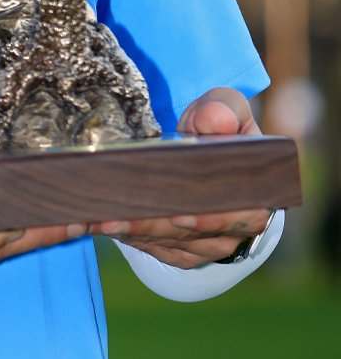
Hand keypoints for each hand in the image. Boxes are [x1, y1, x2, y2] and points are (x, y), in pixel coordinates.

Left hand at [88, 87, 271, 266]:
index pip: (244, 216)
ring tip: (102, 219)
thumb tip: (215, 120)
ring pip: (171, 243)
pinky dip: (129, 238)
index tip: (180, 214)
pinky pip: (156, 249)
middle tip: (119, 218)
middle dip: (156, 226)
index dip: (213, 219)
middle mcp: (236, 228)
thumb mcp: (225, 108)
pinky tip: (102, 225)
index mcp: (256, 194)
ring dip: (135, 232)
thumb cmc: (215, 128)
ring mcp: (208, 243)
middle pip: (195, 235)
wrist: (201, 153)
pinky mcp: (182, 251)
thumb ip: (224, 109)